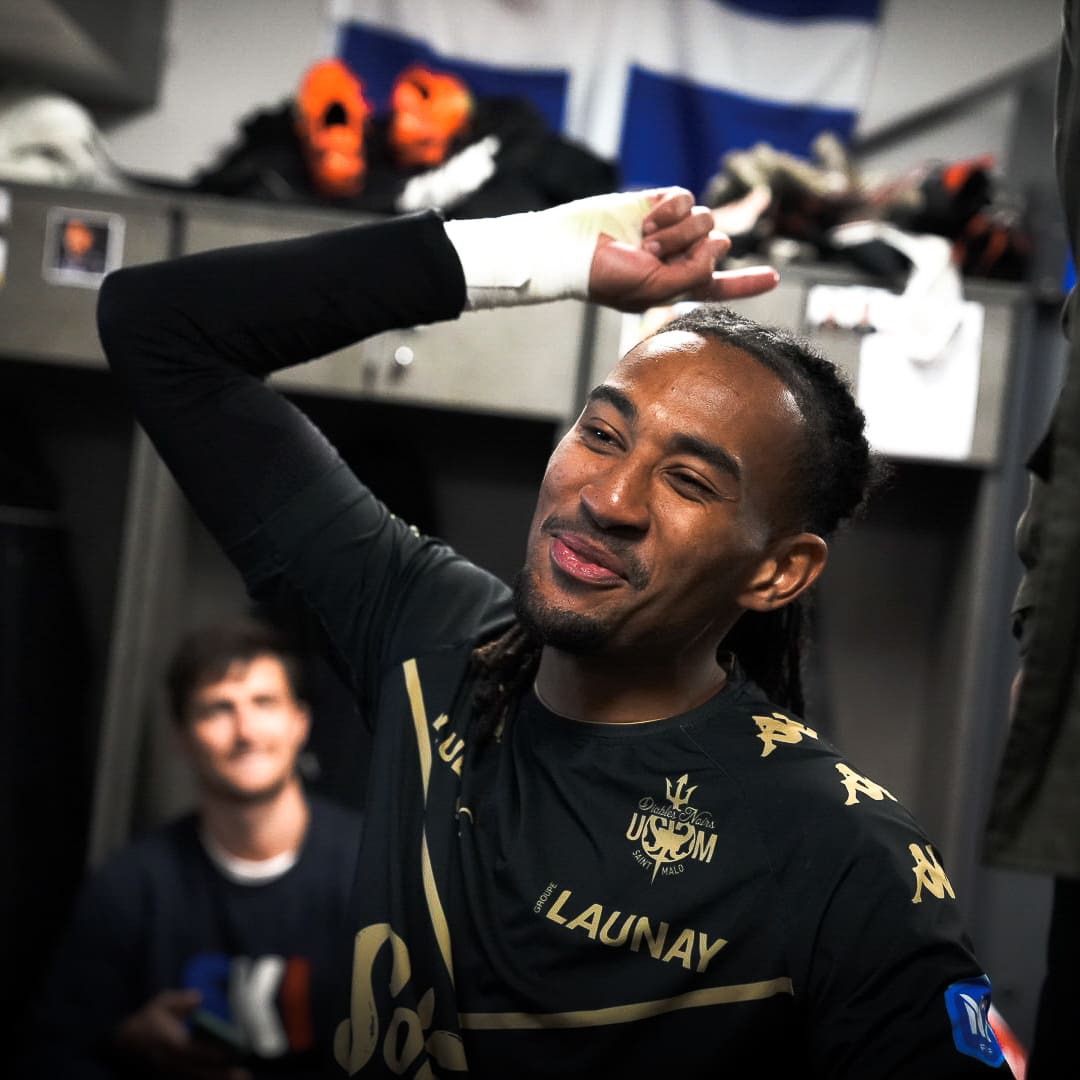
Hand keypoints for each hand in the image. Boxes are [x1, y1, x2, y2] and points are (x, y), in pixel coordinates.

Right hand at [113, 989, 251, 1079]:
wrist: (119, 1045)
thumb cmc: (144, 1022)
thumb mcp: (160, 1004)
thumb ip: (180, 1001)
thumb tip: (199, 999)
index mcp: (171, 1044)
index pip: (195, 1052)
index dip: (214, 1055)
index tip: (233, 1054)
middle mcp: (170, 1064)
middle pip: (199, 1072)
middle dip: (222, 1075)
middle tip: (245, 1076)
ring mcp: (168, 1075)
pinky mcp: (166, 1079)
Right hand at [588, 188, 778, 312]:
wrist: (574, 247)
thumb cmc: (607, 278)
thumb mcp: (656, 290)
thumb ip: (696, 274)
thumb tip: (718, 240)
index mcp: (679, 286)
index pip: (719, 286)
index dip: (747, 282)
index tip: (774, 277)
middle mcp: (679, 257)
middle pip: (717, 246)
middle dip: (690, 251)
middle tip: (654, 258)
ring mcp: (670, 229)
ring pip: (704, 220)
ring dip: (676, 232)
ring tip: (645, 241)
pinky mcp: (660, 203)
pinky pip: (686, 198)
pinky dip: (669, 210)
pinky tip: (646, 219)